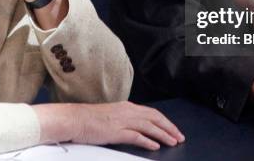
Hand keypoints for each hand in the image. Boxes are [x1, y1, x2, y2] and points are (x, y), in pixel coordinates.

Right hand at [34, 102, 184, 149]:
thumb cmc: (89, 119)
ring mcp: (122, 121)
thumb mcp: (111, 116)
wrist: (74, 119)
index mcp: (127, 107)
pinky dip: (147, 141)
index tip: (173, 129)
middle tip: (179, 137)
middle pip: (155, 118)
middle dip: (169, 127)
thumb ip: (125, 120)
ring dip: (163, 134)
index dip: (165, 121)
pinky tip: (155, 146)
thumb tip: (137, 128)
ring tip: (173, 142)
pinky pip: (136, 136)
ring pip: (149, 126)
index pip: (152, 112)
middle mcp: (127, 111)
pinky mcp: (116, 131)